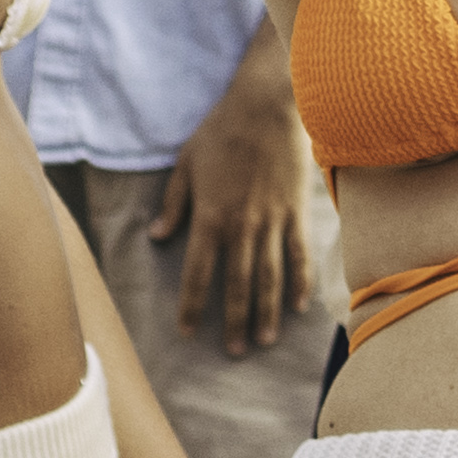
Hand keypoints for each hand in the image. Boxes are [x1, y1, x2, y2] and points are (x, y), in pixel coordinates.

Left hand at [157, 58, 319, 350]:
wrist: (267, 106)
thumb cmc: (221, 130)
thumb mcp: (186, 163)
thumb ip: (174, 203)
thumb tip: (157, 235)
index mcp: (210, 216)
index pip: (198, 272)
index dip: (192, 305)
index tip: (188, 331)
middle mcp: (241, 226)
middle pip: (237, 284)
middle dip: (234, 320)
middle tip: (233, 352)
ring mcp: (272, 221)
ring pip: (270, 277)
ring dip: (266, 312)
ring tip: (264, 340)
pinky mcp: (296, 212)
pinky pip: (300, 254)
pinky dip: (300, 282)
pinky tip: (298, 306)